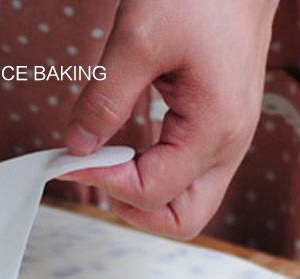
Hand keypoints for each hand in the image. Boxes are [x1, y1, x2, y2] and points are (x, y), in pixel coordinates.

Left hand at [62, 0, 278, 238]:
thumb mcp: (139, 36)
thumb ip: (104, 99)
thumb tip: (78, 146)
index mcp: (213, 130)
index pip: (151, 192)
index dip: (104, 181)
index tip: (71, 158)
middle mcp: (228, 146)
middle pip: (183, 221)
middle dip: (133, 210)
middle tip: (98, 173)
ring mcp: (228, 142)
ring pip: (185, 203)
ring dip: (143, 194)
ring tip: (107, 161)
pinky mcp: (219, 131)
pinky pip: (187, 177)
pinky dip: (153, 176)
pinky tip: (126, 149)